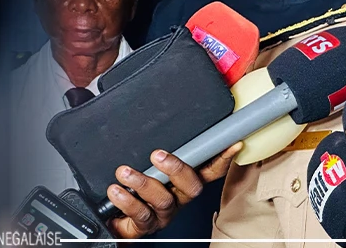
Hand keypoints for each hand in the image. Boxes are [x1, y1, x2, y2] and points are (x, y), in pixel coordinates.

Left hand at [105, 142, 241, 237]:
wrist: (113, 220)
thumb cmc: (132, 188)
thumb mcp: (145, 165)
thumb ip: (156, 150)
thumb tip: (153, 121)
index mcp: (183, 182)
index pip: (210, 170)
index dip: (222, 159)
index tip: (232, 144)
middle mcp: (177, 198)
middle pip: (192, 187)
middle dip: (177, 169)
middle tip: (158, 155)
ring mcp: (163, 213)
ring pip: (163, 200)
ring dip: (143, 183)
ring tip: (124, 172)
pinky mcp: (145, 225)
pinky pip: (141, 214)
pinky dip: (127, 200)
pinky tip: (116, 190)